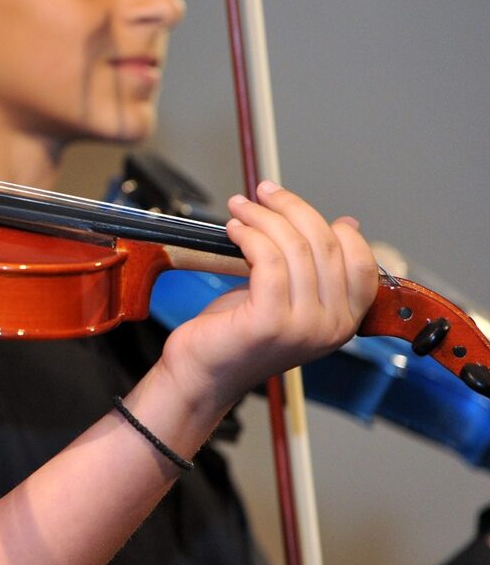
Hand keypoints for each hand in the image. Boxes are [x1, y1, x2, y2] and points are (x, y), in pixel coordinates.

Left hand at [159, 181, 376, 412]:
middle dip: (291, 208)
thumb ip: (316, 267)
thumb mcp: (288, 295)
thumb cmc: (239, 331)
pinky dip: (249, 235)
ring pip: (294, 248)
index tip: (293, 204)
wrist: (203, 372)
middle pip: (325, 245)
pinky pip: (267, 259)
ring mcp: (305, 327)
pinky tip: (234, 230)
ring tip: (240, 208)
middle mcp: (333, 327)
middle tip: (262, 192)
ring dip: (263, 217)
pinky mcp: (270, 322)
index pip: (361, 259)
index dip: (329, 224)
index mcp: (347, 320)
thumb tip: (347, 226)